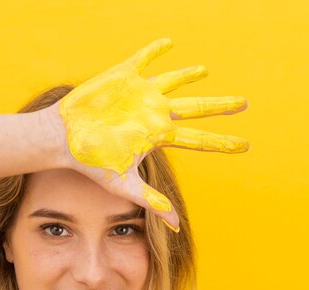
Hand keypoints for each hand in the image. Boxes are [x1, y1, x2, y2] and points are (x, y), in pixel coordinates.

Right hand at [43, 37, 247, 230]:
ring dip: (189, 74)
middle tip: (244, 104)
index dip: (222, 143)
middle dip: (220, 106)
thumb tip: (176, 227)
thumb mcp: (125, 184)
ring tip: (204, 71)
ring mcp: (141, 94)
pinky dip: (156, 50)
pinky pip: (144, 58)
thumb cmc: (92, 163)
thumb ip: (152, 202)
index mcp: (159, 136)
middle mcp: (155, 113)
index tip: (245, 146)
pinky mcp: (123, 76)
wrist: (62, 138)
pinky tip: (168, 43)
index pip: (199, 139)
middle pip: (196, 108)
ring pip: (173, 80)